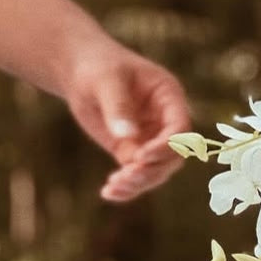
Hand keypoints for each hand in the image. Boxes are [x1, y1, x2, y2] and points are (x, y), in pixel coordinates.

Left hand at [60, 40, 191, 202]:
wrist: (80, 70)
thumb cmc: (98, 67)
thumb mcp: (106, 81)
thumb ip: (118, 106)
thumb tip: (127, 136)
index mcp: (169, 97)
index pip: (180, 128)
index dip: (167, 145)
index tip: (140, 156)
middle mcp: (165, 121)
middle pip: (172, 155)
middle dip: (152, 170)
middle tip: (125, 177)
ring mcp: (150, 137)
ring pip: (156, 169)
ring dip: (139, 182)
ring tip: (113, 188)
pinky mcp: (131, 149)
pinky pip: (136, 173)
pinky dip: (126, 186)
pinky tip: (109, 193)